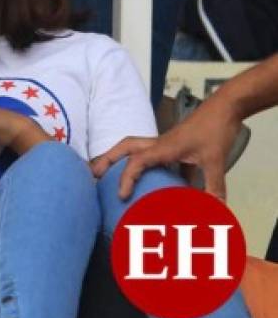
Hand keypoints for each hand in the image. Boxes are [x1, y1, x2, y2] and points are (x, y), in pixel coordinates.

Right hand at [90, 100, 242, 201]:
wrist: (225, 107)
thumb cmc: (216, 129)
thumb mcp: (216, 160)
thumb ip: (214, 185)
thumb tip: (216, 209)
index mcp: (163, 147)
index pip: (136, 161)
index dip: (125, 178)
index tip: (121, 196)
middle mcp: (158, 144)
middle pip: (124, 147)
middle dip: (106, 159)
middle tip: (93, 174)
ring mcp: (164, 143)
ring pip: (134, 148)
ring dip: (119, 158)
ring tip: (108, 174)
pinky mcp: (173, 144)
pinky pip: (151, 155)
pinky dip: (142, 165)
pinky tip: (148, 180)